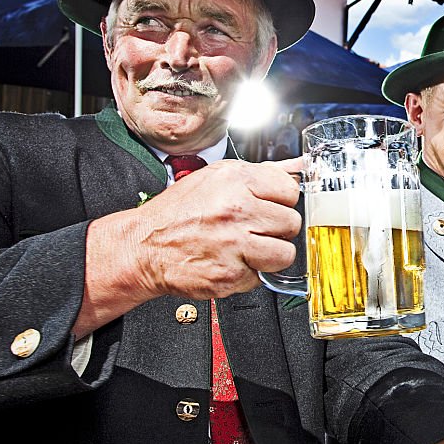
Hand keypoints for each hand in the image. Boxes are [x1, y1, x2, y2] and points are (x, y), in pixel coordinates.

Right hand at [75, 157, 303, 335]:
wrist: (143, 247)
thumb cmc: (179, 212)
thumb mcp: (217, 178)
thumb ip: (262, 174)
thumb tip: (300, 166)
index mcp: (236, 180)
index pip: (290, 191)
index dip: (281, 201)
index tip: (269, 205)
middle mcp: (236, 210)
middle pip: (291, 223)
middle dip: (276, 228)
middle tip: (254, 228)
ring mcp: (234, 244)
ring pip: (284, 254)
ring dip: (269, 254)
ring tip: (248, 247)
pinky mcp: (230, 274)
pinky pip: (261, 277)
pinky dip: (248, 273)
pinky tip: (231, 261)